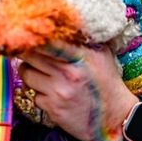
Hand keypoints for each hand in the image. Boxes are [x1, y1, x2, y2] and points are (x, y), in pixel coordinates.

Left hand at [17, 42, 137, 140]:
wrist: (115, 117)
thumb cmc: (107, 83)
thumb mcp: (101, 55)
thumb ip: (82, 40)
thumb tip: (59, 23)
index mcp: (79, 56)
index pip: (46, 41)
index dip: (32, 37)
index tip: (27, 35)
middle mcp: (67, 73)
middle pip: (29, 56)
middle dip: (28, 54)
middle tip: (33, 55)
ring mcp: (58, 91)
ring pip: (27, 74)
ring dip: (31, 74)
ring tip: (44, 76)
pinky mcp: (53, 109)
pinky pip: (34, 95)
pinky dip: (40, 95)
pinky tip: (53, 95)